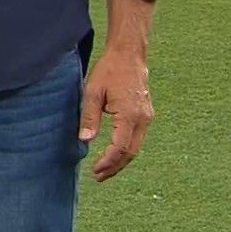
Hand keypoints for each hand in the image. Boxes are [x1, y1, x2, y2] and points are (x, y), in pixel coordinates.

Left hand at [79, 48, 151, 180]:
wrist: (128, 55)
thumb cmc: (109, 70)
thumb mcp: (92, 92)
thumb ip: (89, 117)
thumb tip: (84, 140)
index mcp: (129, 115)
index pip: (119, 147)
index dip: (108, 161)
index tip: (95, 171)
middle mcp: (142, 119)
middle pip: (130, 152)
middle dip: (115, 167)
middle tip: (98, 177)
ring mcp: (146, 117)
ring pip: (135, 147)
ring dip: (121, 160)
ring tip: (104, 170)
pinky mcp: (145, 114)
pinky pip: (137, 138)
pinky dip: (126, 150)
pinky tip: (114, 153)